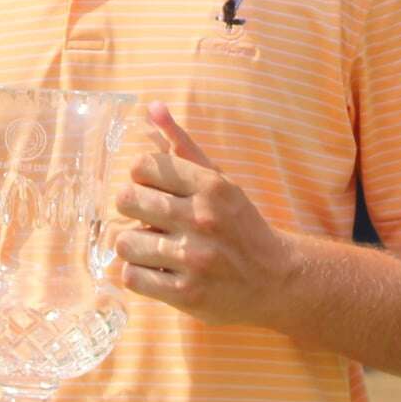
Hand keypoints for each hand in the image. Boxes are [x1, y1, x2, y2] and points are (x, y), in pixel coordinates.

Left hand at [113, 103, 296, 326]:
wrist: (276, 280)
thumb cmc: (239, 225)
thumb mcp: (218, 180)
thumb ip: (182, 144)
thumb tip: (152, 107)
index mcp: (211, 185)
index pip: (142, 166)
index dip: (141, 179)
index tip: (154, 191)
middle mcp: (202, 219)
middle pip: (126, 200)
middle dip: (133, 210)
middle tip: (149, 220)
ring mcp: (194, 259)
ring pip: (124, 241)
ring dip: (134, 246)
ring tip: (154, 248)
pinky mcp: (186, 294)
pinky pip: (131, 277)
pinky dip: (139, 274)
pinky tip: (157, 271)